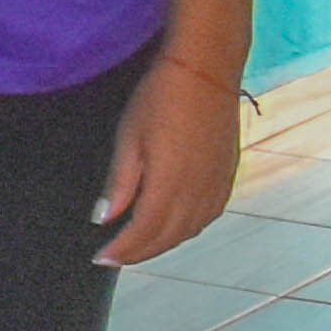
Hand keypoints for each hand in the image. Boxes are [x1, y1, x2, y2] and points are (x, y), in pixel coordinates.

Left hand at [98, 54, 247, 268]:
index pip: (145, 231)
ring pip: (191, 229)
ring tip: (138, 248)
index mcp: (171, 184)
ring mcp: (217, 184)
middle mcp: (199, 191)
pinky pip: (209, 215)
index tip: (102, 258)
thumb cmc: (159, 99)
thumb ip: (121, 183)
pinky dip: (188, 229)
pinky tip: (173, 227)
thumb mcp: (129, 139)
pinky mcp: (228, 175)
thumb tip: (103, 219)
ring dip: (164, 243)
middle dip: (140, 252)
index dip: (123, 249)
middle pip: (169, 236)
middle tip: (115, 258)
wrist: (206, 72)